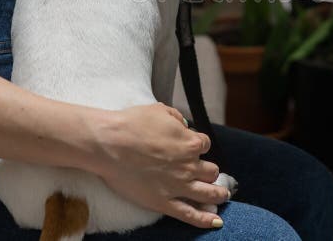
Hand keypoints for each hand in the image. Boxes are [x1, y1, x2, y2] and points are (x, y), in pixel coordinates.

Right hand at [89, 103, 228, 228]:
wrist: (110, 144)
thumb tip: (183, 124)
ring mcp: (178, 185)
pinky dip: (206, 219)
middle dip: (209, 170)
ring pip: (208, 192)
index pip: (204, 144)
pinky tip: (217, 222)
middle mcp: (188, 165)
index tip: (192, 146)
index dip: (198, 145)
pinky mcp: (164, 202)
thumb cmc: (132, 124)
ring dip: (218, 194)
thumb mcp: (160, 110)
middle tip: (206, 172)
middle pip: (211, 170)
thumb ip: (176, 118)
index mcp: (189, 143)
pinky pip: (190, 214)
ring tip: (222, 196)